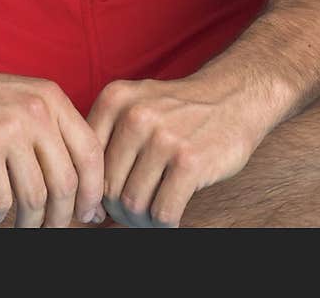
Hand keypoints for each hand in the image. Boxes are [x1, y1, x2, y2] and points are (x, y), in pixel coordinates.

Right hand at [0, 48, 107, 227]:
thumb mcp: (22, 100)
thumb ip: (52, 136)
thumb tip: (84, 194)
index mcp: (51, 98)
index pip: (90, 153)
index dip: (93, 191)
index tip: (86, 214)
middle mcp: (35, 111)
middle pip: (66, 183)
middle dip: (61, 218)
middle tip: (50, 230)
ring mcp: (8, 130)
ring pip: (35, 198)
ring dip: (28, 224)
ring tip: (18, 226)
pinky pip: (0, 202)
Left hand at [85, 75, 264, 227]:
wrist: (233, 96)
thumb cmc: (179, 111)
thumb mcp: (136, 105)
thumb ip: (108, 141)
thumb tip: (88, 204)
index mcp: (114, 99)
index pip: (87, 162)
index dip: (93, 192)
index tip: (103, 206)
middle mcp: (135, 115)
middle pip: (108, 188)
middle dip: (120, 210)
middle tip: (136, 213)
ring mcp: (162, 137)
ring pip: (133, 204)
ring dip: (143, 221)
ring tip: (154, 213)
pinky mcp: (189, 161)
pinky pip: (162, 212)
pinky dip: (164, 224)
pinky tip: (172, 214)